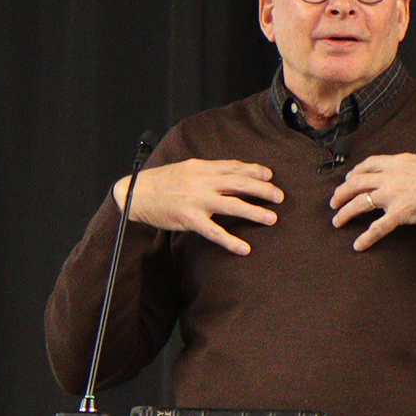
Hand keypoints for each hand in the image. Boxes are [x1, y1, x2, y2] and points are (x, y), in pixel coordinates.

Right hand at [113, 158, 282, 255]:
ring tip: (272, 218)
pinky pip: (214, 231)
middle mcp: (203, 181)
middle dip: (263, 189)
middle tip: (280, 197)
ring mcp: (197, 200)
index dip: (254, 170)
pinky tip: (244, 249)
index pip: (234, 166)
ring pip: (233, 205)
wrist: (135, 194)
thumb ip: (208, 171)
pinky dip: (230, 241)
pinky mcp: (190, 218)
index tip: (270, 175)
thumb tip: (230, 174)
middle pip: (240, 183)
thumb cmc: (162, 182)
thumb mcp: (186, 169)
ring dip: (255, 211)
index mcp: (203, 167)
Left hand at [329, 150, 415, 250]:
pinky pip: (378, 227)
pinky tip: (358, 245)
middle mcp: (390, 176)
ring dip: (345, 213)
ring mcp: (393, 194)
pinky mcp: (400, 213)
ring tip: (337, 221)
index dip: (354, 173)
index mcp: (396, 162)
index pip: (368, 165)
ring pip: (360, 203)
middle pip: (356, 183)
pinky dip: (366, 238)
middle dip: (341, 193)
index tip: (347, 180)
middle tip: (334, 203)